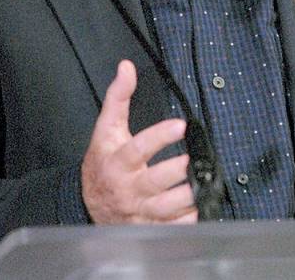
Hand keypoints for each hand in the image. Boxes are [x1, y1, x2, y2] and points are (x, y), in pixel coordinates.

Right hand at [81, 59, 197, 223]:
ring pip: (167, 207)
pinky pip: (173, 227)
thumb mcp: (106, 129)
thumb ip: (118, 97)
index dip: (158, 137)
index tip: (180, 124)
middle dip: (178, 170)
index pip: (137, 149)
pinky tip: (201, 204)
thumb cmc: (102, 163)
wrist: (89, 204)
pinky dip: (189, 218)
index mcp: (117, 163)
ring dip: (188, 195)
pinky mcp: (150, 226)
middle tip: (196, 158)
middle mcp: (128, 189)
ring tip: (204, 180)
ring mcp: (140, 211)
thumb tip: (126, 67)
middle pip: (155, 181)